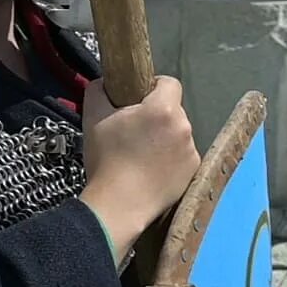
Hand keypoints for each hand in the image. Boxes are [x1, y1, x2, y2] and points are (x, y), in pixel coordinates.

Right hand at [80, 76, 201, 257]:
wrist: (119, 204)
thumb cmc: (106, 159)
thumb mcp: (93, 117)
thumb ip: (99, 90)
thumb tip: (104, 82)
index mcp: (163, 109)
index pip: (170, 82)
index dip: (153, 86)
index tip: (139, 98)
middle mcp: (184, 127)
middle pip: (174, 109)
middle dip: (157, 114)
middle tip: (135, 129)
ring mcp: (191, 150)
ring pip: (178, 132)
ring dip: (164, 136)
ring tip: (142, 152)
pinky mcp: (193, 170)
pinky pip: (183, 154)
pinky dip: (171, 157)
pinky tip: (152, 168)